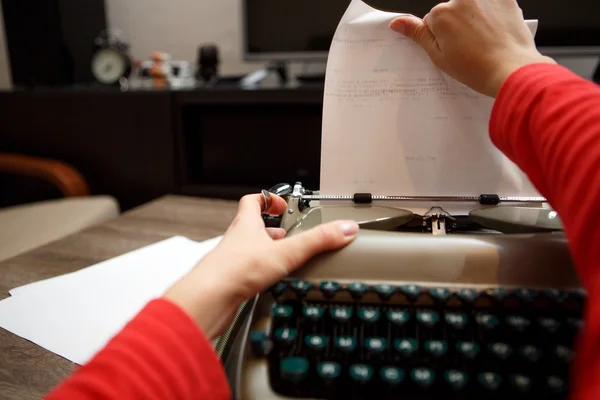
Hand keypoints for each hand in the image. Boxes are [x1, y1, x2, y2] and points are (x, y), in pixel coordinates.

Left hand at [163, 193, 358, 337]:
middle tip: (289, 234)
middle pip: (253, 226)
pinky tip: (271, 282)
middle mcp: (237, 240)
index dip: (268, 199)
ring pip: (251, 250)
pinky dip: (260, 273)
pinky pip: (247, 271)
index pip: (253, 201)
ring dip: (267, 252)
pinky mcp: (231, 281)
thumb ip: (317, 241)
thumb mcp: (286, 252)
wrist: (209, 298)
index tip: (283, 204)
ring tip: (284, 259)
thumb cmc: (236, 270)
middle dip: (273, 229)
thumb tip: (344, 228)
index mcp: (247, 224)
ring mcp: (232, 261)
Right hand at [389, 0, 555, 96]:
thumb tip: (397, 23)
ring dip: (475, 19)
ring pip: (471, 6)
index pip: (433, 21)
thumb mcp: (439, 56)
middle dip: (457, 26)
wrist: (512, 70)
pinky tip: (496, 33)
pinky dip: (493, 15)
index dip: (441, 38)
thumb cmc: (477, 68)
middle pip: (452, 10)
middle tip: (469, 48)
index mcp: (442, 13)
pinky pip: (492, 3)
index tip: (452, 50)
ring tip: (484, 42)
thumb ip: (418, 35)